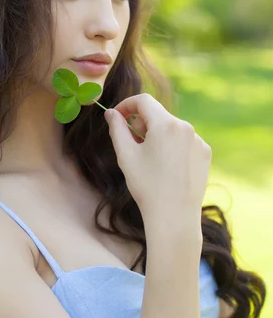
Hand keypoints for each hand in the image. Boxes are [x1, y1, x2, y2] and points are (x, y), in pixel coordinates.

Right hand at [105, 94, 210, 241]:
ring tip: (150, 160)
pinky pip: (184, 141)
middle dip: (141, 124)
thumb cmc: (147, 186)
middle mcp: (186, 127)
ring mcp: (198, 140)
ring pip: (171, 128)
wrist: (174, 216)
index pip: (143, 101)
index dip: (127, 105)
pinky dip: (172, 147)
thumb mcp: (125, 155)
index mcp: (165, 124)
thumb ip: (117, 128)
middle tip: (132, 145)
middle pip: (158, 114)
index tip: (118, 116)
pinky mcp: (205, 153)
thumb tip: (111, 113)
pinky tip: (167, 168)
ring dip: (157, 135)